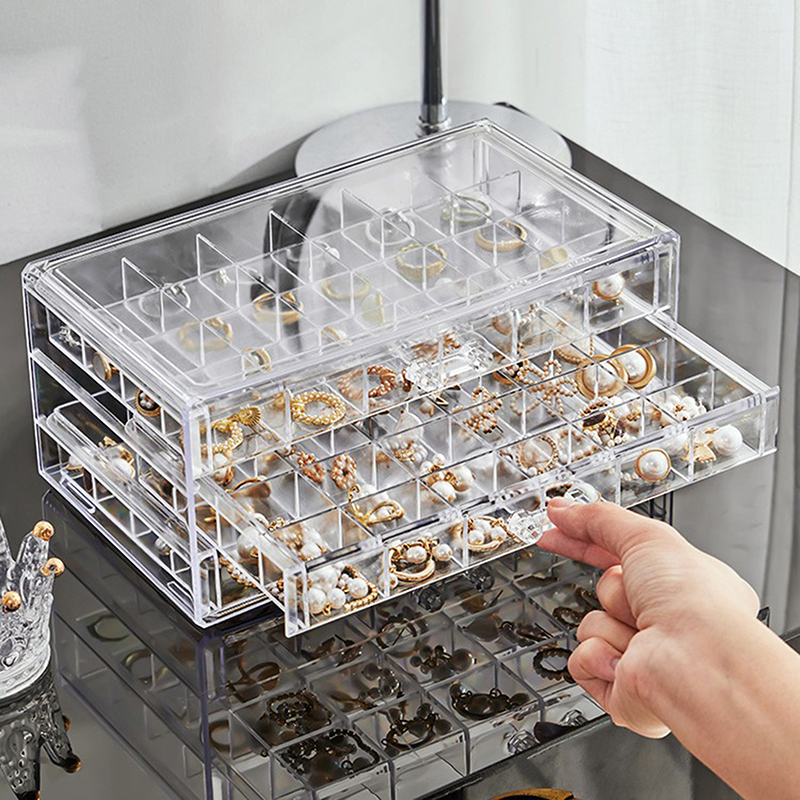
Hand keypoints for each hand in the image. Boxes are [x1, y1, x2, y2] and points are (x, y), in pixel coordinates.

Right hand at [540, 498, 759, 737]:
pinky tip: (625, 660)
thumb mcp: (647, 537)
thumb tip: (563, 510)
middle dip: (611, 590)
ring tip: (642, 633)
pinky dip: (598, 655)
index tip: (558, 527)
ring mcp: (642, 655)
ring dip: (610, 623)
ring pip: (592, 624)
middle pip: (605, 589)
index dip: (587, 539)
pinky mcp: (620, 685)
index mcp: (684, 584)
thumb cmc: (694, 603)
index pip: (622, 554)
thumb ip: (599, 519)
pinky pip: (581, 658)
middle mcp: (666, 622)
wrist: (695, 662)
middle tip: (629, 592)